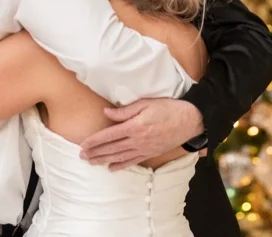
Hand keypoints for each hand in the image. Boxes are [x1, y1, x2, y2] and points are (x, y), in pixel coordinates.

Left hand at [79, 98, 203, 170]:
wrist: (190, 121)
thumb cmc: (168, 108)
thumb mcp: (145, 103)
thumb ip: (124, 110)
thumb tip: (107, 112)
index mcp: (134, 127)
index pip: (109, 135)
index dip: (95, 140)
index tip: (83, 144)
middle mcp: (137, 140)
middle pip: (111, 148)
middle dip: (95, 152)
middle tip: (82, 156)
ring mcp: (144, 149)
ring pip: (119, 157)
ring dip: (104, 160)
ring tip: (91, 162)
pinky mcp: (150, 153)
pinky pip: (133, 162)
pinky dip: (121, 166)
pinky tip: (111, 168)